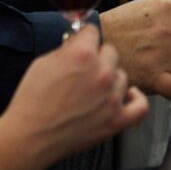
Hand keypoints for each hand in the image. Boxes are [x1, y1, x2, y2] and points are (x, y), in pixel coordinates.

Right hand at [1, 25, 147, 167]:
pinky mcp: (117, 119)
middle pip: (111, 53)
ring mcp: (112, 97)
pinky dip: (136, 98)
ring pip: (123, 76)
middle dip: (98, 59)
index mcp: (82, 55)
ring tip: (94, 90)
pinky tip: (127, 95)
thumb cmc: (32, 102)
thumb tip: (80, 40)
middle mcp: (102, 73)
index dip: (85, 38)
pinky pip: (141, 105)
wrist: (29, 137)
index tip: (83, 43)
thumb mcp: (43, 63)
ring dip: (111, 80)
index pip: (93, 32)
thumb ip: (66, 48)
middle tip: (84, 71)